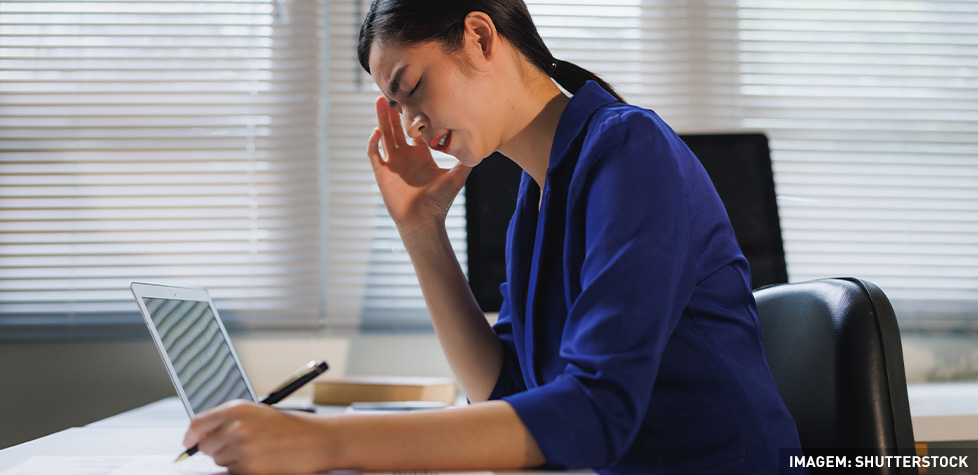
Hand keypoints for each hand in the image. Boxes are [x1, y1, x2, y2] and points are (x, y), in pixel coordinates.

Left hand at [183, 400, 333, 474]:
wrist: (317, 440)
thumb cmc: (290, 427)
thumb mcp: (257, 413)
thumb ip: (228, 420)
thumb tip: (200, 436)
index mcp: (237, 409)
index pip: (197, 424)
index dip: (191, 436)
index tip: (190, 442)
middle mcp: (236, 427)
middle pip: (205, 446)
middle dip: (217, 448)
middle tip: (240, 445)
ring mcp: (242, 449)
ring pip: (220, 461)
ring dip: (232, 459)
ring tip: (257, 451)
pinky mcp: (249, 468)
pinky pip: (233, 472)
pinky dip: (244, 469)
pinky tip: (262, 460)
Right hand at [367, 97, 471, 236]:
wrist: (425, 222)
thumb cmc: (440, 202)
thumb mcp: (457, 176)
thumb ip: (466, 159)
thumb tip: (482, 144)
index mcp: (421, 154)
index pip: (415, 129)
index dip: (415, 114)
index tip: (416, 96)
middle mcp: (406, 156)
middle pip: (397, 127)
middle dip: (394, 110)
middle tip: (393, 90)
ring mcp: (393, 164)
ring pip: (384, 135)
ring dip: (382, 119)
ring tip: (381, 101)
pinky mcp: (382, 173)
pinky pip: (374, 154)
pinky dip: (373, 143)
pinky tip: (376, 132)